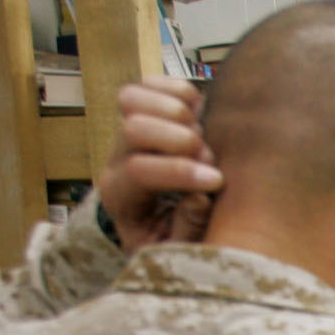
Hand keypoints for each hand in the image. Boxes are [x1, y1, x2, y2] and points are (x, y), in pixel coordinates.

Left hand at [96, 77, 223, 251]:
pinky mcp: (145, 111)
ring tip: (201, 133)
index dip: (180, 172)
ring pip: (132, 98)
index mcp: (120, 196)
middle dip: (180, 140)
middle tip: (210, 158)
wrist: (160, 223)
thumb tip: (199, 197)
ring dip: (177, 112)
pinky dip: (178, 89)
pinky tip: (199, 110)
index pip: (137, 170)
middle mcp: (117, 157)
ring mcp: (127, 130)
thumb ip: (189, 230)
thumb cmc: (173, 240)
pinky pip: (149, 82)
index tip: (217, 181)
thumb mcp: (179, 251)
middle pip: (133, 128)